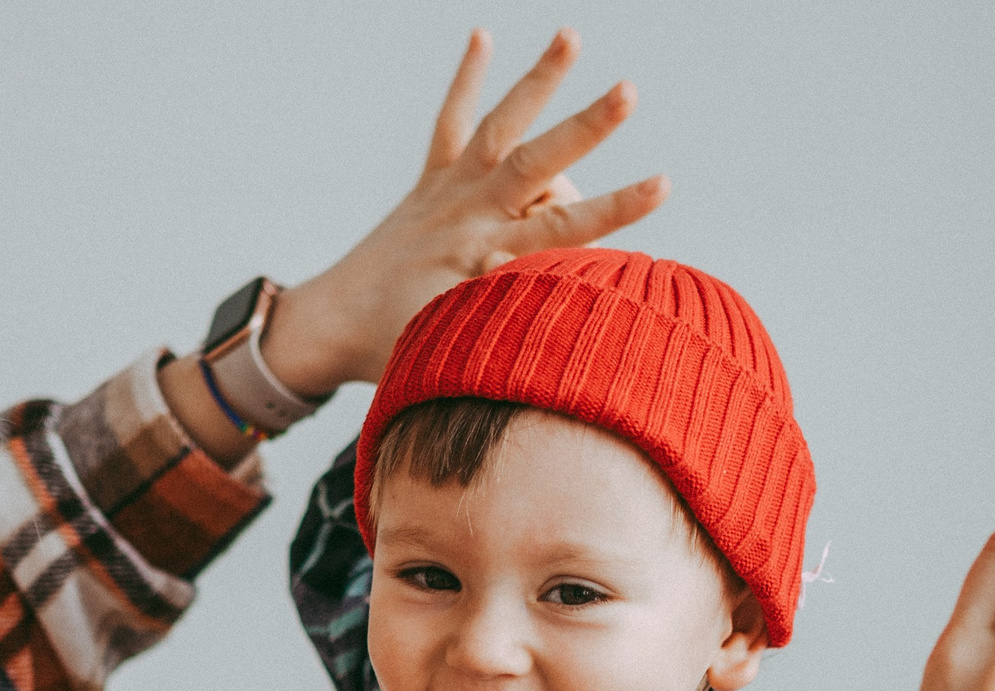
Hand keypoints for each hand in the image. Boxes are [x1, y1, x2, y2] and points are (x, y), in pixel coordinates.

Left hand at [260, 28, 669, 396]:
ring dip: (537, 80)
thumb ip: (504, 326)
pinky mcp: (429, 182)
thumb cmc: (398, 348)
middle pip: (537, 164)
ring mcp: (448, 191)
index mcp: (483, 259)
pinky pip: (448, 124)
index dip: (616, 210)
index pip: (564, 231)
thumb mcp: (455, 352)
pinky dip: (465, 81)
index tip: (663, 185)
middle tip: (628, 91)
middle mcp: (469, 215)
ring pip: (498, 127)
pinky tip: (481, 37)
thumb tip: (561, 315)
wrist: (331, 324)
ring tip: (570, 34)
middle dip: (585, 127)